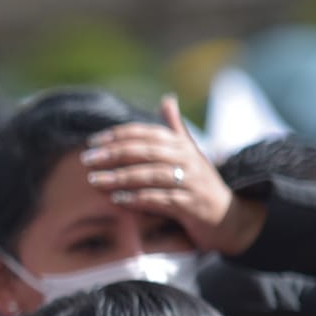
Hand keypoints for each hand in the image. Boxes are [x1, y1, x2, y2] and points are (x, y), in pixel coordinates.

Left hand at [81, 95, 266, 255]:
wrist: (228, 217)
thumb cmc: (201, 181)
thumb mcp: (190, 152)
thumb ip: (175, 128)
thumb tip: (167, 98)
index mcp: (182, 145)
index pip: (146, 134)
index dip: (118, 135)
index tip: (92, 142)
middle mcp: (187, 160)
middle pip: (145, 152)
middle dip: (113, 154)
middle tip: (86, 159)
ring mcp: (190, 183)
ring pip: (151, 175)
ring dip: (120, 177)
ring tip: (94, 180)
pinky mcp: (191, 205)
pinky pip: (161, 199)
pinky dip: (138, 198)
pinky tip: (117, 199)